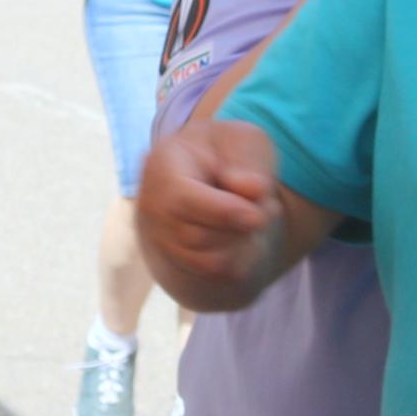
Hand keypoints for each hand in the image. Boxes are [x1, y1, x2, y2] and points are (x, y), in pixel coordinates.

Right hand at [135, 119, 282, 293]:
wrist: (213, 178)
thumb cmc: (229, 155)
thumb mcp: (245, 141)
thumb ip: (248, 161)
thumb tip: (250, 191)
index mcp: (160, 164)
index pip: (180, 199)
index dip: (222, 212)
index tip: (257, 216)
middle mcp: (151, 205)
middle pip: (196, 237)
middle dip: (239, 228)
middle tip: (266, 208)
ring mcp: (158, 237)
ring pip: (208, 261)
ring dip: (242, 243)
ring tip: (253, 217)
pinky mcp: (175, 261)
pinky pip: (214, 274)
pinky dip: (239, 259)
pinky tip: (243, 235)